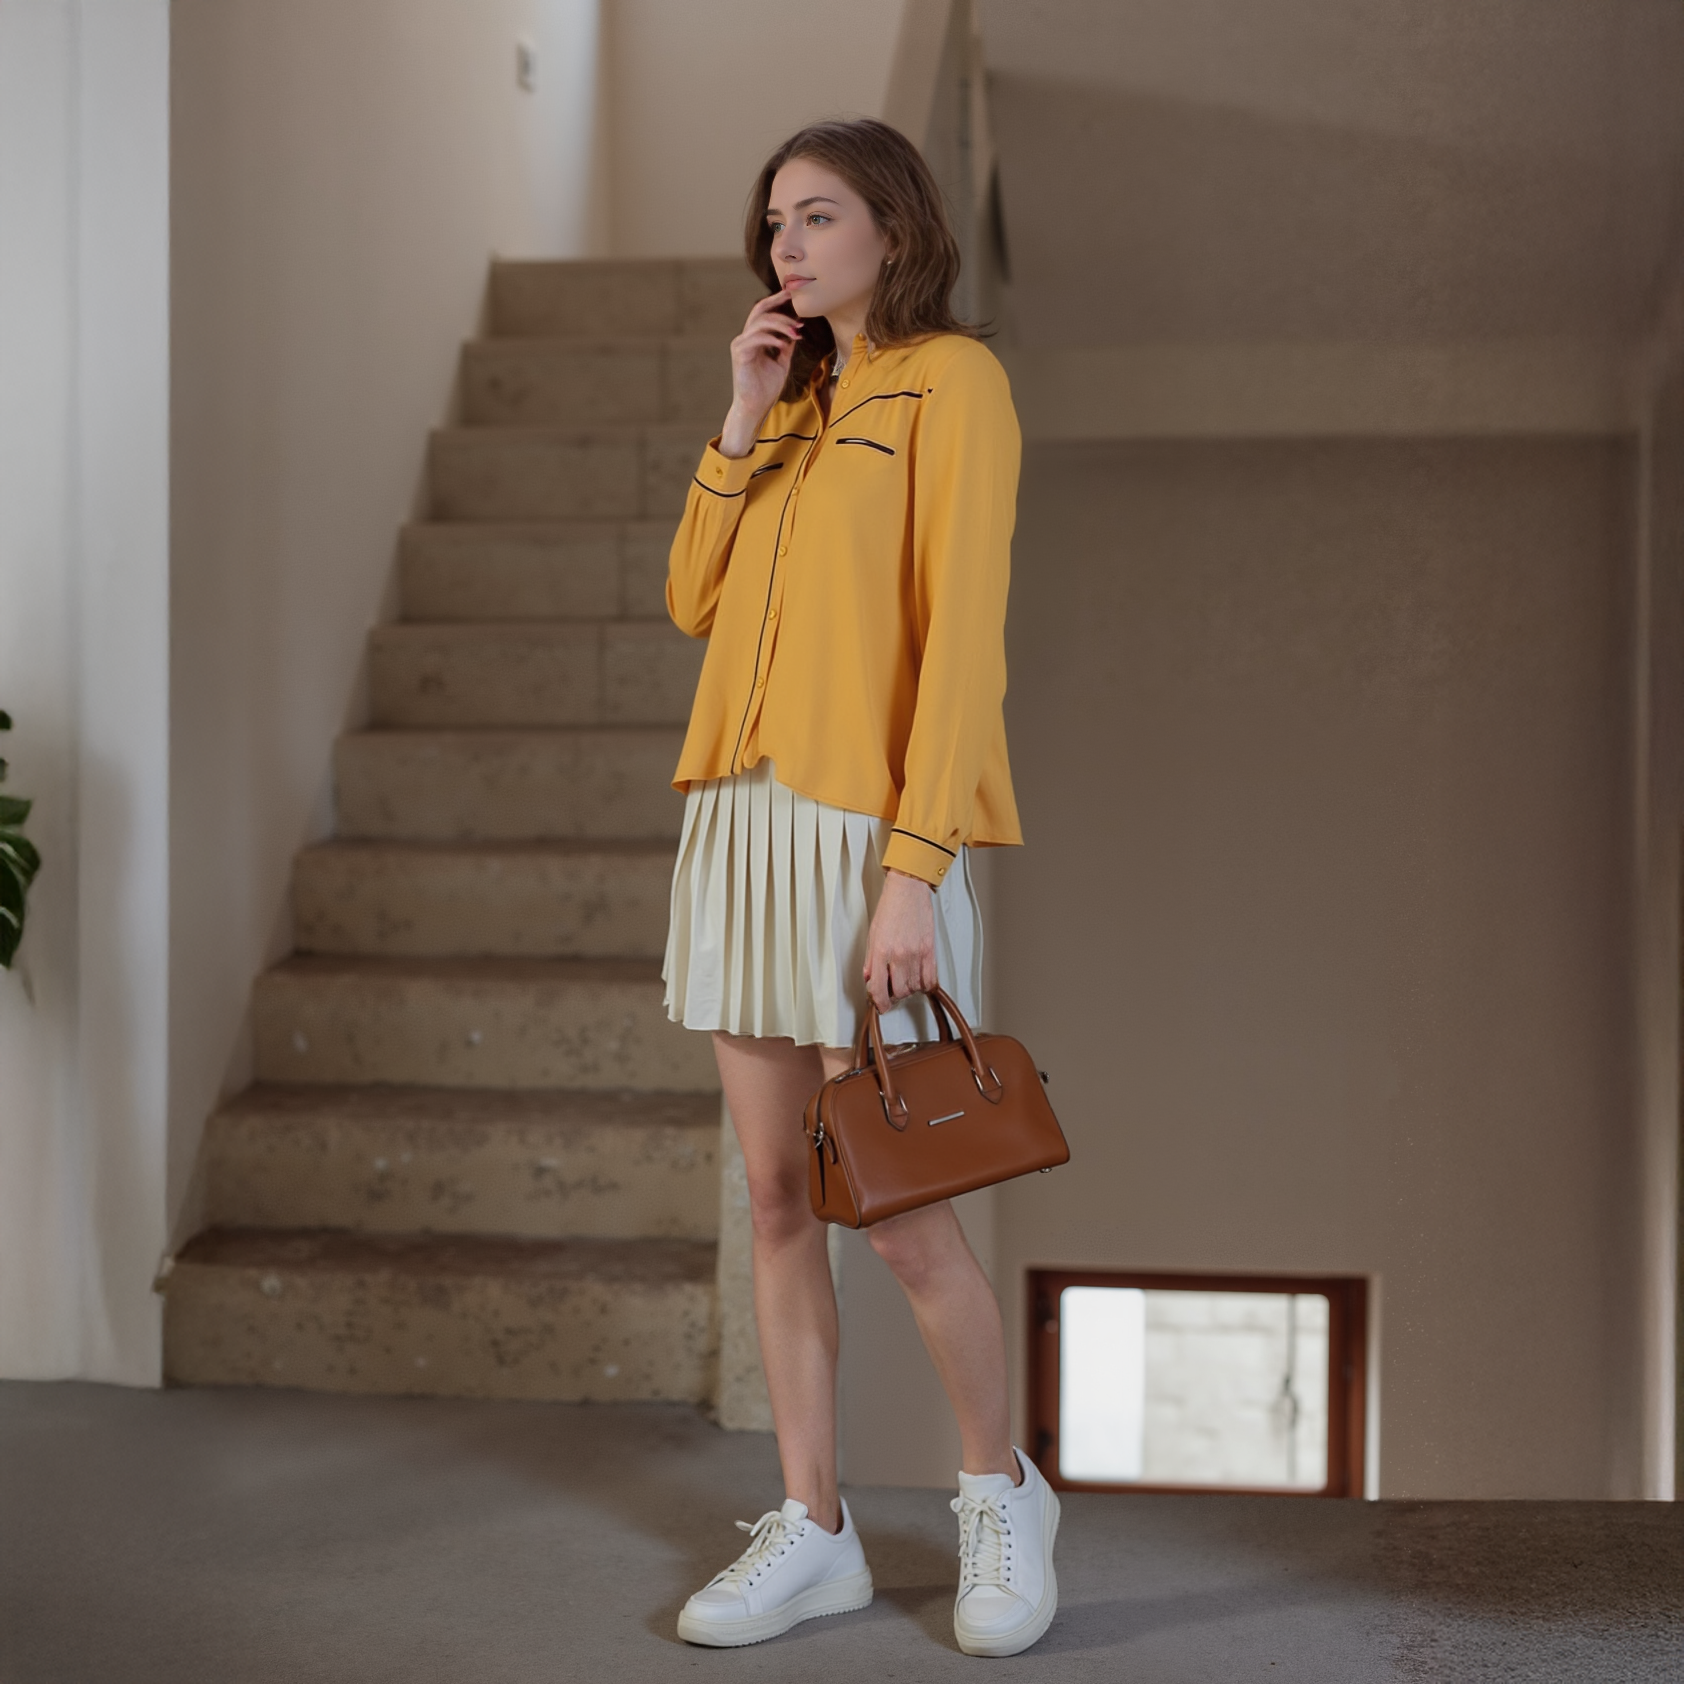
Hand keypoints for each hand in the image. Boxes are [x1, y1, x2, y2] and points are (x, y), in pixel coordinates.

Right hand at [719, 283, 803, 455]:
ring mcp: (741, 345)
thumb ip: (786, 346)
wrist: (755, 407)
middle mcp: (746, 338)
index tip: (791, 294)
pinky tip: (784, 344)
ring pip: (760, 322)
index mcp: (755, 339)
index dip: (776, 301)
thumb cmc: (766, 389)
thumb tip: (796, 330)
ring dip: (781, 324)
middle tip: (793, 298)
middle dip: (776, 302)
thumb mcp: (782, 363)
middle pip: (759, 310)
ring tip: (796, 331)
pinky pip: (756, 338)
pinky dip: (772, 338)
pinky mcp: (739, 354)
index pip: (764, 313)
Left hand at [864, 869, 936, 1013]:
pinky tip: (920, 981)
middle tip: (892, 988)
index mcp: (882, 951)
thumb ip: (871, 960)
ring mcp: (916, 954)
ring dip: (909, 989)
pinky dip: (925, 985)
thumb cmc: (890, 908)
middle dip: (894, 995)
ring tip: (905, 979)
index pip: (879, 989)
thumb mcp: (873, 934)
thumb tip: (870, 979)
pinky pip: (930, 979)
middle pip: (899, 992)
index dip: (879, 1003)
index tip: (881, 1006)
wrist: (908, 890)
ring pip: (914, 987)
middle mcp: (899, 955)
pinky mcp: (930, 950)